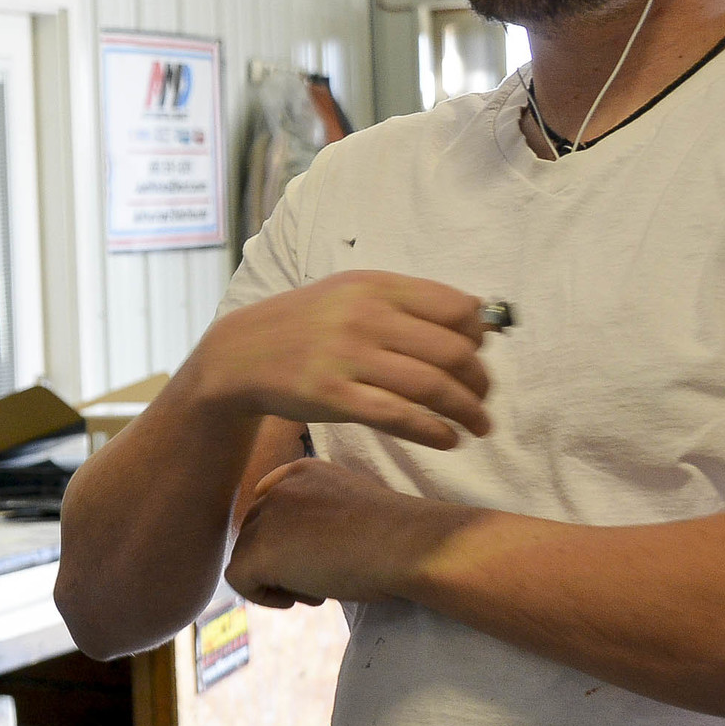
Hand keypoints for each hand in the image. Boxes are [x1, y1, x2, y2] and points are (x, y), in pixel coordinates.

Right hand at [192, 271, 492, 448]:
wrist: (240, 354)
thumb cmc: (307, 325)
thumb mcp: (351, 294)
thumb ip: (406, 302)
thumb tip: (479, 323)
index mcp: (375, 286)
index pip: (456, 308)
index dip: (480, 336)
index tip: (480, 355)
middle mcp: (364, 316)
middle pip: (452, 352)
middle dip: (480, 381)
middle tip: (484, 399)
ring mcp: (347, 357)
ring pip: (431, 387)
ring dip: (468, 411)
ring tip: (479, 426)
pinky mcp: (333, 396)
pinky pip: (398, 416)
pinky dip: (434, 432)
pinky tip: (449, 440)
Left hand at [228, 458, 475, 606]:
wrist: (410, 545)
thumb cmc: (397, 536)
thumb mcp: (352, 510)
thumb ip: (318, 517)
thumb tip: (293, 551)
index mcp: (302, 471)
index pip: (270, 507)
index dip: (287, 538)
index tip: (319, 555)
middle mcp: (278, 489)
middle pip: (255, 532)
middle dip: (283, 559)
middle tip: (324, 578)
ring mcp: (266, 518)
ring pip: (246, 555)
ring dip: (278, 578)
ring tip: (319, 589)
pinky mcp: (260, 552)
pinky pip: (238, 579)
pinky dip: (263, 596)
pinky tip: (299, 599)